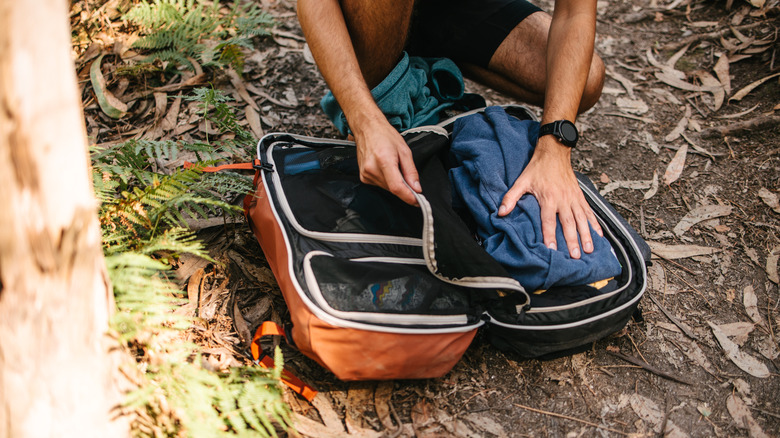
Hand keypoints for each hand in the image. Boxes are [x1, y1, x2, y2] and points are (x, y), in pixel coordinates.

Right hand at [353, 118, 421, 205]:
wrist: (367, 128)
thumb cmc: (384, 135)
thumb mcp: (404, 151)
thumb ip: (411, 172)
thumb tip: (416, 188)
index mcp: (384, 160)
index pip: (397, 187)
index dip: (408, 196)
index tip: (417, 201)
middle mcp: (372, 169)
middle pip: (393, 189)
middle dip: (404, 188)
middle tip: (409, 179)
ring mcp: (366, 174)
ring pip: (387, 188)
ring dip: (395, 183)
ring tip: (394, 167)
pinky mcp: (363, 177)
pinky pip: (380, 185)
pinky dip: (387, 181)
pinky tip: (386, 169)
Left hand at [497, 136, 602, 258]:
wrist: (554, 152)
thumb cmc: (537, 168)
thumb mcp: (521, 181)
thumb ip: (511, 198)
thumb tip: (501, 212)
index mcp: (549, 197)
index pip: (548, 220)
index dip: (550, 235)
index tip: (552, 249)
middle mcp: (563, 199)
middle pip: (568, 223)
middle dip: (572, 240)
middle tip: (575, 256)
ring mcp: (574, 198)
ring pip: (582, 219)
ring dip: (586, 235)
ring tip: (589, 250)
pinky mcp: (580, 196)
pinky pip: (589, 212)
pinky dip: (595, 224)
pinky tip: (599, 235)